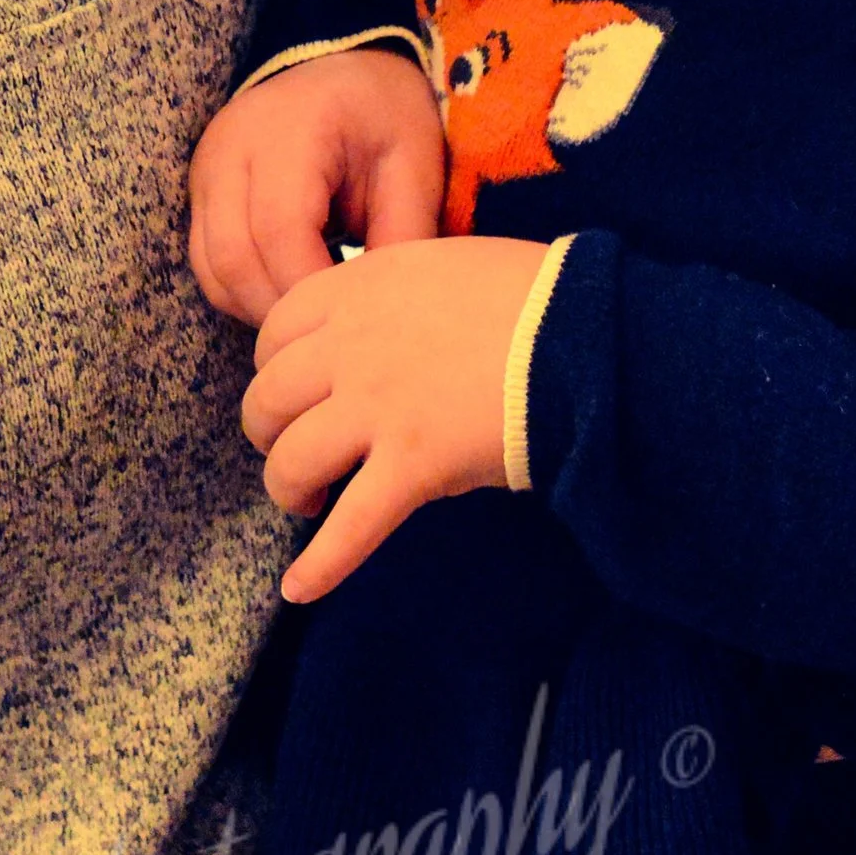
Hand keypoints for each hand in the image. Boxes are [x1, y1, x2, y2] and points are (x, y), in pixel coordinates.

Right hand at [188, 48, 447, 329]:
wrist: (344, 72)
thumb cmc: (384, 117)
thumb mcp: (413, 165)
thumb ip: (403, 236)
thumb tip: (388, 313)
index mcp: (289, 129)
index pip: (280, 228)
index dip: (309, 286)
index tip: (349, 318)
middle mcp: (232, 146)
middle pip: (233, 255)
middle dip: (280, 307)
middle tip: (328, 329)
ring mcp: (207, 168)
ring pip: (211, 266)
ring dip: (257, 305)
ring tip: (310, 314)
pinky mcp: (200, 190)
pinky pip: (205, 261)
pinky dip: (242, 291)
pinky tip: (286, 292)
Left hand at [244, 234, 548, 601]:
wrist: (587, 333)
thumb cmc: (535, 295)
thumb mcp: (443, 265)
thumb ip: (394, 294)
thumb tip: (381, 326)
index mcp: (359, 289)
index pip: (275, 331)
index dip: (276, 367)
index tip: (297, 390)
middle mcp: (353, 345)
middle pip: (267, 398)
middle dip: (271, 431)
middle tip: (301, 448)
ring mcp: (378, 408)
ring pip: (291, 459)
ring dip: (289, 488)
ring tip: (311, 500)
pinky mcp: (413, 467)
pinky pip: (350, 527)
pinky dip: (320, 565)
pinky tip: (299, 589)